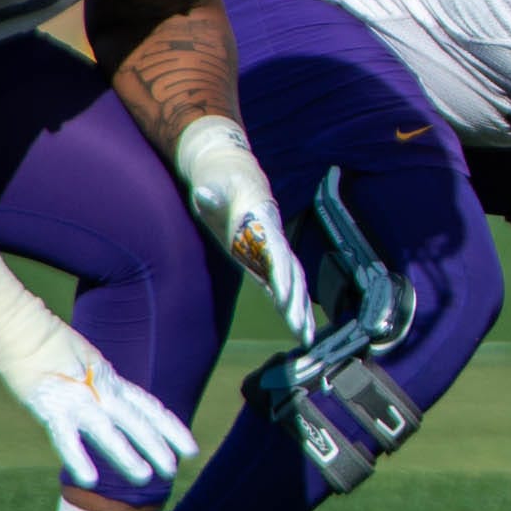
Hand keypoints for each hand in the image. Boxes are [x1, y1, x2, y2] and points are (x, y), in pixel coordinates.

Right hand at [0, 255, 197, 485]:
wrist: (20, 325)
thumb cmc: (46, 344)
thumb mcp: (84, 364)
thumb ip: (99, 386)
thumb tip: (108, 404)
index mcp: (111, 381)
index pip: (149, 407)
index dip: (171, 428)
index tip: (190, 448)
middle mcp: (101, 391)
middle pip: (137, 421)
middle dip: (158, 446)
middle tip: (174, 470)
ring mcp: (78, 399)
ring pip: (108, 432)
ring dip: (126, 456)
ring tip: (145, 477)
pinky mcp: (50, 406)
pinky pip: (66, 437)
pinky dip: (77, 458)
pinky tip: (88, 480)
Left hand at [175, 116, 317, 341]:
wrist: (230, 172)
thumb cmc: (219, 179)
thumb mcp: (212, 182)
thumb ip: (211, 192)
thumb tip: (204, 194)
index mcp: (262, 221)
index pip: (275, 253)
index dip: (280, 277)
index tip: (283, 300)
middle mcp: (272, 238)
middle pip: (290, 273)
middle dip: (297, 302)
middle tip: (302, 331)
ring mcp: (270, 249)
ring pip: (291, 282)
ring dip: (299, 309)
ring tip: (306, 337)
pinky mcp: (262, 258)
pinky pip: (279, 283)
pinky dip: (288, 303)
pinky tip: (294, 323)